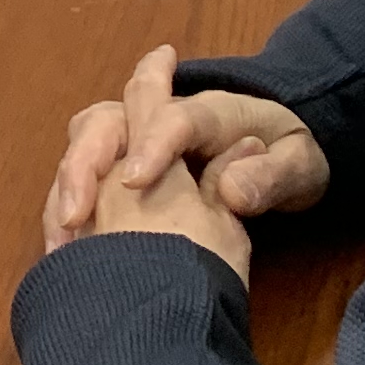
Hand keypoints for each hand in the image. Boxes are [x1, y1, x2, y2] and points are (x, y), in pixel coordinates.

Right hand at [42, 45, 325, 269]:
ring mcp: (140, 142)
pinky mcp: (127, 171)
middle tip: (76, 215)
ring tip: (63, 242)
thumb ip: (270, 177)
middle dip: (85, 163)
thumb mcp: (301, 166)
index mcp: (210, 114)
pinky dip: (68, 211)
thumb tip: (231, 191)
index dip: (151, 146)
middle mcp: (163, 120)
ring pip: (85, 148)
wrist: (280, 146)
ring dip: (67, 190)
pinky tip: (67, 250)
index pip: (174, 119)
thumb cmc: (292, 156)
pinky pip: (85, 180)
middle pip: (107, 122)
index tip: (134, 182)